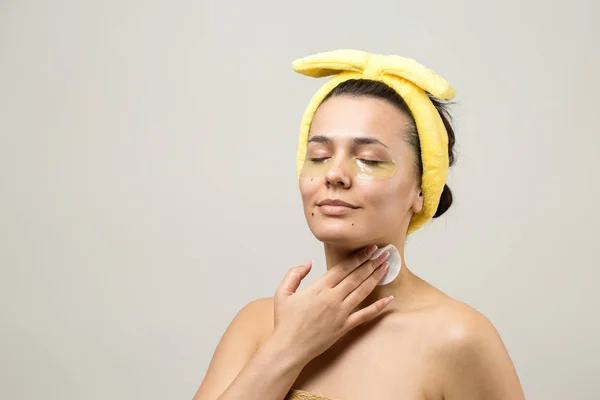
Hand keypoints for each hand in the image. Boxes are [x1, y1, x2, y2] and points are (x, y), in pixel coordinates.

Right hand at [270, 245, 392, 364]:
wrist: (289, 348)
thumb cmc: (285, 322)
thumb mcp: (282, 292)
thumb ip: (294, 274)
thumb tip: (308, 263)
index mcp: (318, 288)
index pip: (343, 268)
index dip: (358, 257)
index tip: (370, 249)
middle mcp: (333, 298)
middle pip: (356, 277)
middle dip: (371, 263)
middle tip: (384, 253)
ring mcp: (341, 313)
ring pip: (363, 291)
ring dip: (375, 278)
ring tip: (386, 267)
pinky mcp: (344, 327)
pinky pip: (365, 315)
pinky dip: (378, 307)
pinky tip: (389, 299)